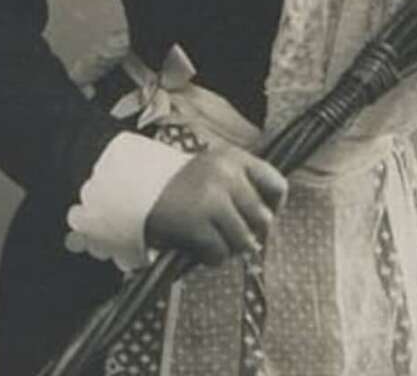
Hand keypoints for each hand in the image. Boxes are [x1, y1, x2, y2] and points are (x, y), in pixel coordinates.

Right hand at [145, 145, 287, 266]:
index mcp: (235, 158)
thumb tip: (270, 223)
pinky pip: (220, 254)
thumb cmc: (185, 186)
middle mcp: (226, 174)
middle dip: (252, 234)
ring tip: (215, 239)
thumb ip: (245, 187)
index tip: (260, 215)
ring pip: (244, 240)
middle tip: (234, 235)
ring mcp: (211, 198)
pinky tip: (200, 247)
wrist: (139, 190)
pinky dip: (212, 257)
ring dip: (231, 248)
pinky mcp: (196, 223)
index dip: (274, 207)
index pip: (277, 185)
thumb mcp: (218, 171)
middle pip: (264, 219)